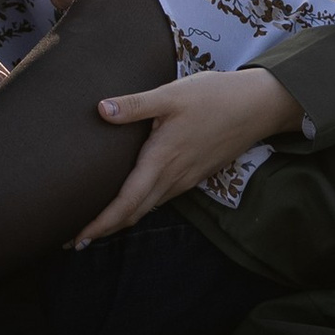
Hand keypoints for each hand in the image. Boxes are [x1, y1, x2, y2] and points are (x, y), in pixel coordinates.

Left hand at [75, 66, 301, 245]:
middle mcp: (173, 177)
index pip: (126, 203)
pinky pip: (162, 198)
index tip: (76, 238)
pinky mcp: (195, 174)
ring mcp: (186, 179)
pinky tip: (131, 200)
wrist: (260, 106)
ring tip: (96, 224)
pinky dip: (140, 207)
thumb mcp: (173, 95)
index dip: (101, 223)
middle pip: (134, 214)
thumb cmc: (216, 96)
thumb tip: (101, 109)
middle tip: (74, 239)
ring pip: (148, 208)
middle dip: (104, 229)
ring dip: (122, 220)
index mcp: (162, 160)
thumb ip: (136, 104)